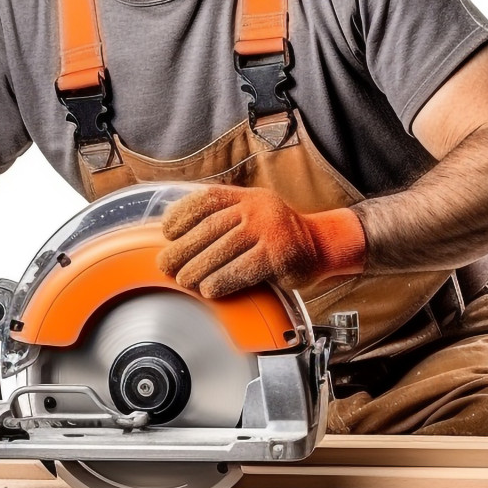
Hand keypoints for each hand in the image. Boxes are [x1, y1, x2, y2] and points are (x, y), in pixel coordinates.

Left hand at [157, 185, 366, 297]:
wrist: (322, 246)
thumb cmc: (277, 237)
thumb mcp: (252, 216)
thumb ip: (222, 220)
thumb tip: (175, 236)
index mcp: (246, 197)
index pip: (207, 200)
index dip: (182, 214)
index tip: (166, 232)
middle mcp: (257, 208)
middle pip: (210, 227)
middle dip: (183, 248)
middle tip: (165, 265)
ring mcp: (270, 230)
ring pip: (224, 249)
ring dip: (198, 267)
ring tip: (184, 280)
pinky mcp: (280, 255)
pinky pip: (244, 269)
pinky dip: (223, 280)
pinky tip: (209, 290)